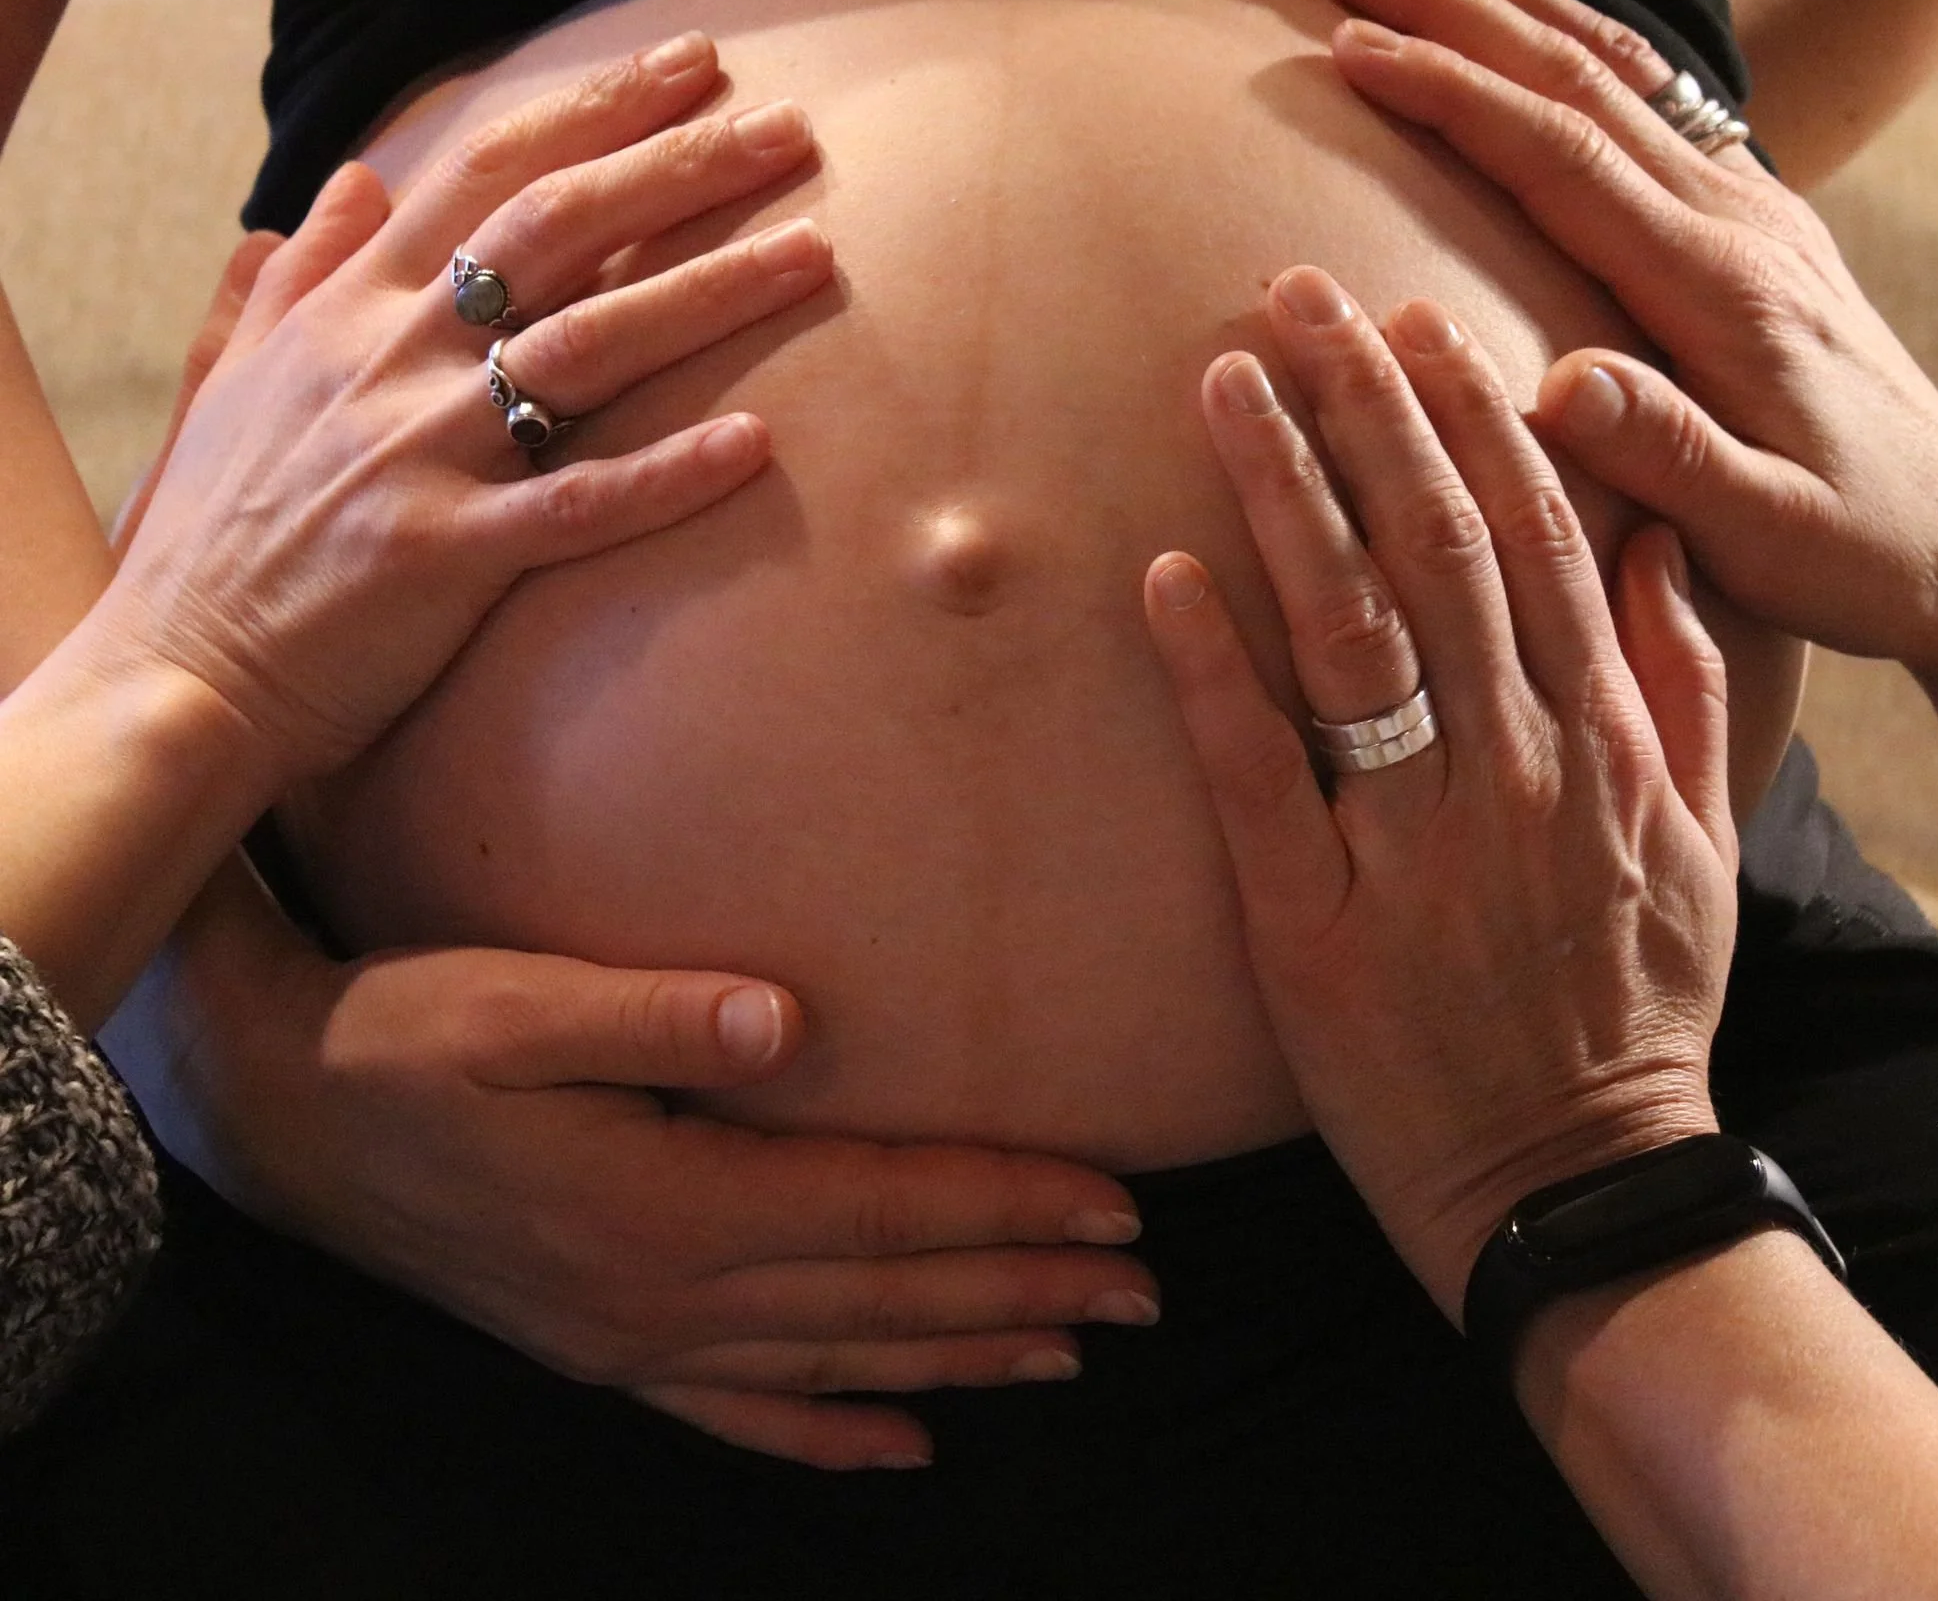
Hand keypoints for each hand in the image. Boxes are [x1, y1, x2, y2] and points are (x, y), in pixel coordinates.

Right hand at [98, 33, 830, 782]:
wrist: (174, 672)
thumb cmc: (218, 528)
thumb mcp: (240, 373)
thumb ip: (301, 271)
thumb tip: (352, 177)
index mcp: (351, 307)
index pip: (489, 170)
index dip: (597, 109)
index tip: (693, 62)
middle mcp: (392, 356)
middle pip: (558, 229)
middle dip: (681, 167)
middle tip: (793, 128)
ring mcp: (420, 451)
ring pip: (588, 346)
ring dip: (710, 292)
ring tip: (817, 252)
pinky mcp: (446, 554)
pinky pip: (578, 505)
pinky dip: (668, 474)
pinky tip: (758, 445)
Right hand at [121, 903, 1157, 1472]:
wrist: (280, 1114)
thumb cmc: (402, 1036)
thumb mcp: (511, 1006)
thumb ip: (655, 1017)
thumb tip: (794, 1020)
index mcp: (665, 1203)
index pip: (879, 1207)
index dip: (1002, 1203)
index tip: (1114, 1205)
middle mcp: (663, 1294)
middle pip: (882, 1295)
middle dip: (1020, 1289)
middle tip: (1143, 1293)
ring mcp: (630, 1338)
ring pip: (835, 1360)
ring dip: (958, 1354)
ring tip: (1064, 1353)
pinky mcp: (599, 1347)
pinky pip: (739, 1412)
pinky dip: (830, 1431)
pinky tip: (899, 1446)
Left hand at [1144, 269, 1734, 1317]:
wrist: (1574, 1181)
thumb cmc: (1635, 1009)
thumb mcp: (1704, 848)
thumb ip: (1686, 692)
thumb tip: (1651, 553)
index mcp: (1600, 743)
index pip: (1534, 539)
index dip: (1471, 420)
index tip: (1415, 323)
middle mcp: (1511, 771)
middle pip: (1434, 550)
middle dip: (1365, 408)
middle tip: (1296, 293)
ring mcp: (1410, 846)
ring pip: (1348, 633)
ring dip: (1286, 493)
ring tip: (1227, 380)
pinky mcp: (1312, 926)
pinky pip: (1257, 777)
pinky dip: (1212, 669)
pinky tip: (1162, 572)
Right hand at [1304, 0, 1937, 688]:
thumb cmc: (1860, 553)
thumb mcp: (1771, 535)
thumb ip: (1668, 457)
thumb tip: (1554, 384)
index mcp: (1720, 288)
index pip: (1564, 156)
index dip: (1453, 93)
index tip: (1350, 48)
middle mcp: (1736, 218)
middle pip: (1575, 74)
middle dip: (1446, 2)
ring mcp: (1749, 206)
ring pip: (1607, 66)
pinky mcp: (1751, 219)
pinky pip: (1641, 96)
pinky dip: (1557, 38)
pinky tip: (1511, 21)